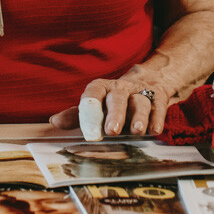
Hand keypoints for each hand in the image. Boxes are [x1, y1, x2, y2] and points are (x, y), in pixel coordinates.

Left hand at [49, 75, 170, 137]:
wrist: (147, 81)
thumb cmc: (115, 100)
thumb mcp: (97, 105)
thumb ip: (77, 115)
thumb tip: (54, 122)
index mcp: (102, 88)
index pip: (93, 93)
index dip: (90, 109)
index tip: (88, 130)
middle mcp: (120, 88)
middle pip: (118, 98)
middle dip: (115, 114)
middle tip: (112, 131)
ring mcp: (140, 92)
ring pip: (140, 101)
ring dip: (139, 116)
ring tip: (137, 131)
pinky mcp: (159, 98)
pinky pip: (158, 107)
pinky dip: (157, 118)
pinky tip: (155, 130)